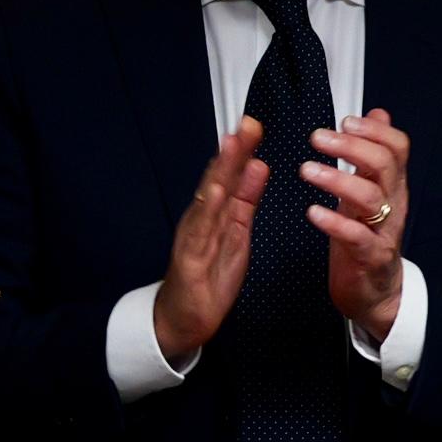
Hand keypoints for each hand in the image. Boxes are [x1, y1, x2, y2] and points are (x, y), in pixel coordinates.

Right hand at [148, 118, 269, 364]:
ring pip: (209, 197)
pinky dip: (207, 209)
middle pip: (219, 179)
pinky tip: (216, 192)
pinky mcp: (190, 256)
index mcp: (216, 212)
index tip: (254, 125)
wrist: (184, 318)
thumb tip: (257, 166)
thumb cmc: (208, 277)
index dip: (241, 150)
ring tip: (232, 146)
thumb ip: (245, 200)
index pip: (229, 175)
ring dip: (220, 171)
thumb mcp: (236, 232)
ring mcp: (194, 235)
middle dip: (233, 151)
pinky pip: (200, 230)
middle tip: (247, 124)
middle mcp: (202, 218)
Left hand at [298, 108, 411, 341]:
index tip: (345, 120)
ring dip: (337, 179)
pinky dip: (334, 222)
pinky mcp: (370, 257)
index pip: (397, 147)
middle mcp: (393, 203)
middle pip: (384, 164)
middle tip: (317, 137)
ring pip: (370, 197)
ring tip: (307, 170)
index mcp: (392, 185)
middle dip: (351, 146)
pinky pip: (356, 236)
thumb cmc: (366, 238)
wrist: (376, 292)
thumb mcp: (369, 190)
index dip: (374, 130)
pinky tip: (313, 212)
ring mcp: (384, 230)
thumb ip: (372, 153)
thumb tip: (378, 113)